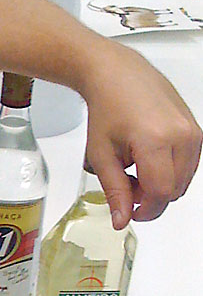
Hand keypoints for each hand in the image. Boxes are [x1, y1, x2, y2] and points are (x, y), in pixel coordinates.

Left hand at [83, 44, 201, 228]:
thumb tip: (121, 220)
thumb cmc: (106, 107)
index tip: (130, 212)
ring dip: (160, 183)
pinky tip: (147, 158)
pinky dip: (169, 169)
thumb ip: (113, 190)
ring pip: (183, 180)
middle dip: (149, 195)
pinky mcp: (196, 129)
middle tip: (124, 182)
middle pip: (174, 189)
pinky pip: (188, 164)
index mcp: (156, 140)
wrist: (116, 74)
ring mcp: (193, 131)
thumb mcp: (101, 153)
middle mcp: (182, 135)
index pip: (160, 193)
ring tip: (133, 167)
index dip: (145, 209)